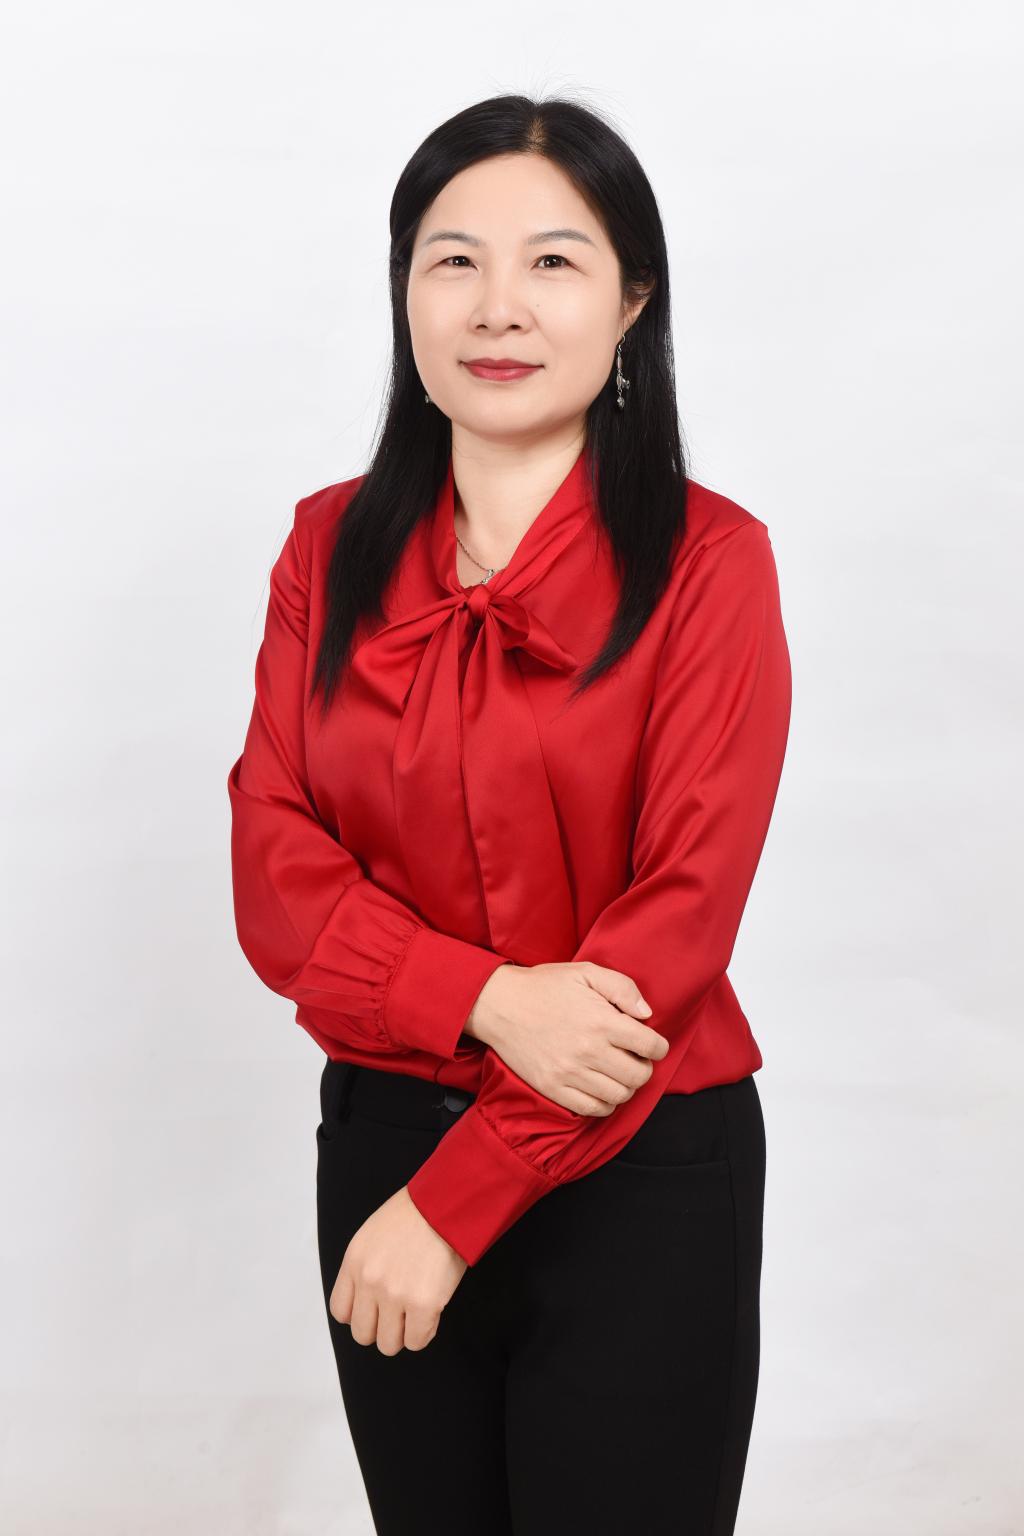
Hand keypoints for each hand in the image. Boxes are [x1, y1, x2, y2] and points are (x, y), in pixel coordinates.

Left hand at [329, 1185, 466, 1353]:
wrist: (447, 1204)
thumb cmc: (416, 1214)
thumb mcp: (373, 1234)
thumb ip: (365, 1266)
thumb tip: (368, 1299)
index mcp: (354, 1262)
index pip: (341, 1311)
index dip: (360, 1314)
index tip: (375, 1309)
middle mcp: (369, 1281)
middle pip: (362, 1334)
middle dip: (380, 1328)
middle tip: (398, 1314)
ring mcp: (395, 1295)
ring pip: (388, 1344)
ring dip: (403, 1334)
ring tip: (416, 1315)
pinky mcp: (423, 1305)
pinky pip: (416, 1342)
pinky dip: (424, 1333)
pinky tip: (431, 1314)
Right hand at [467, 961, 669, 1115]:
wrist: (500, 1004)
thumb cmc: (545, 986)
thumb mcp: (586, 972)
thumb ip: (623, 988)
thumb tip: (646, 1014)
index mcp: (601, 1021)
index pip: (650, 1046)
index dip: (658, 1046)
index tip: (653, 1044)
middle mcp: (588, 1051)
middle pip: (638, 1076)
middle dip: (644, 1068)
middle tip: (635, 1058)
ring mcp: (569, 1073)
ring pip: (619, 1096)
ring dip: (626, 1086)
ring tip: (617, 1072)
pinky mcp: (553, 1088)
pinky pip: (592, 1109)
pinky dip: (605, 1103)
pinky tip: (601, 1087)